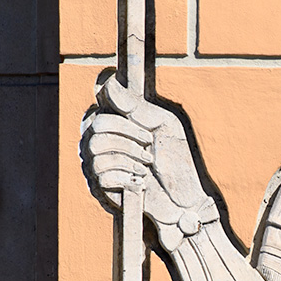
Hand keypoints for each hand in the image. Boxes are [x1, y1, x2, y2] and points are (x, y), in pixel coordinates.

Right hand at [81, 78, 215, 247]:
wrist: (184, 197)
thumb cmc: (176, 159)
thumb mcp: (161, 124)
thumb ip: (134, 105)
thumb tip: (108, 83)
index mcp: (115, 124)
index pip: (100, 113)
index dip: (124, 124)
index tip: (149, 135)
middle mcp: (101, 142)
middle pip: (96, 130)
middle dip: (127, 140)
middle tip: (149, 150)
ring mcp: (98, 164)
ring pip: (96, 152)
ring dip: (128, 158)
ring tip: (146, 166)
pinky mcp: (101, 188)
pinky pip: (100, 175)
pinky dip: (125, 176)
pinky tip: (140, 181)